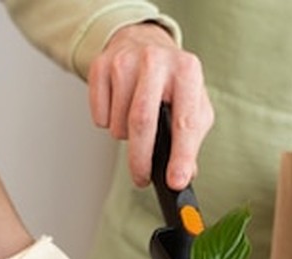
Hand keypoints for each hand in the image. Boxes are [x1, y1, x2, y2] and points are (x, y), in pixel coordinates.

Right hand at [87, 22, 213, 188]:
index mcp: (187, 70)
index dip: (181, 155)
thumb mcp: (192, 105)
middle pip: (142, 122)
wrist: (142, 44)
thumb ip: (190, 140)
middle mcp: (156, 60)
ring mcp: (125, 61)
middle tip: (142, 178)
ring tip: (136, 123)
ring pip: (119, 124)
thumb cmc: (170, 82)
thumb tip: (184, 175)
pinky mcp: (100, 66)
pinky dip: (109, 124)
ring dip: (126, 137)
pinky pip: (100, 117)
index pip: (184, 121)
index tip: (176, 181)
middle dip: (141, 160)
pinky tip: (119, 108)